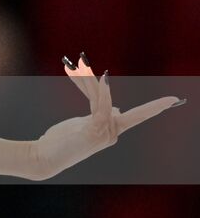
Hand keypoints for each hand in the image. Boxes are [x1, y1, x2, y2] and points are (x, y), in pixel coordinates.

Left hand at [26, 53, 179, 180]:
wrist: (45, 156)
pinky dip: (103, 91)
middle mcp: (112, 133)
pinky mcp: (94, 130)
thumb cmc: (60, 142)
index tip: (173, 99)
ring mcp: (105, 133)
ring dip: (89, 79)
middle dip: (144, 101)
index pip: (138, 116)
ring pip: (103, 99)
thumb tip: (117, 109)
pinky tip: (103, 78)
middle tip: (145, 86)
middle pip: (126, 108)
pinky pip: (101, 106)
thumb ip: (100, 116)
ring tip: (78, 61)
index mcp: (111, 130)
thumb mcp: (84, 125)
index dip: (155, 108)